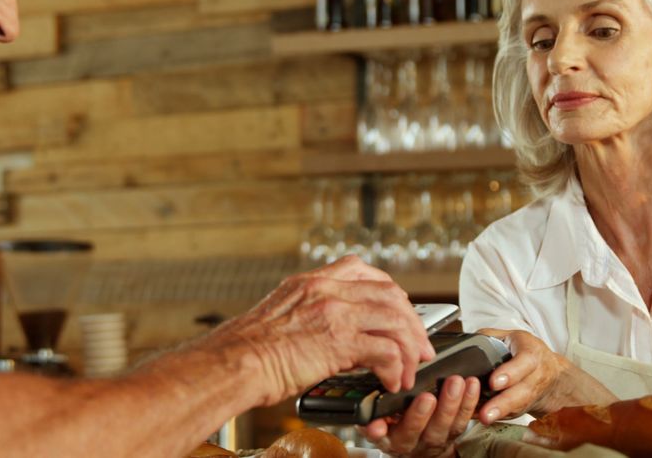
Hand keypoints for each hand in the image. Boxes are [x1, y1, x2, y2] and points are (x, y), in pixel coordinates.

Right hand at [221, 256, 435, 405]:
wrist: (231, 363)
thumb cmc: (245, 350)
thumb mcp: (279, 316)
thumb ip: (308, 314)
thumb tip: (329, 335)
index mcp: (310, 282)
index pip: (362, 269)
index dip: (389, 290)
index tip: (398, 308)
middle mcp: (325, 289)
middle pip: (389, 293)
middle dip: (411, 321)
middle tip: (420, 345)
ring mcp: (334, 312)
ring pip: (394, 319)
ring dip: (409, 347)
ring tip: (410, 369)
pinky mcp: (339, 341)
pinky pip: (386, 349)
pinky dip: (396, 367)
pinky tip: (391, 381)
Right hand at [361, 375, 479, 456]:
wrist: (418, 443)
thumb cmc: (394, 422)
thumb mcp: (378, 421)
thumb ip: (371, 418)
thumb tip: (367, 419)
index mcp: (390, 438)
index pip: (383, 436)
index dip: (380, 430)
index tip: (381, 423)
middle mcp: (413, 442)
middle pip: (420, 432)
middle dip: (423, 414)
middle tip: (428, 397)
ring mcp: (435, 439)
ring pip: (446, 426)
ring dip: (452, 405)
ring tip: (456, 383)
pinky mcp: (454, 433)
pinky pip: (464, 420)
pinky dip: (469, 402)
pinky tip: (472, 385)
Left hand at [474, 329, 567, 422]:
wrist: (552, 373)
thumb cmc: (527, 352)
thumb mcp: (512, 336)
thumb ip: (490, 336)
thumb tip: (467, 342)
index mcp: (532, 352)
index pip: (525, 361)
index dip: (510, 373)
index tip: (494, 383)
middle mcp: (537, 374)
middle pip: (522, 390)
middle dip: (504, 402)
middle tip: (486, 411)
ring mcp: (534, 393)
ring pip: (520, 405)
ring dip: (501, 413)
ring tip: (484, 418)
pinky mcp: (528, 406)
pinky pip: (514, 413)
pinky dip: (500, 417)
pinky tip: (485, 418)